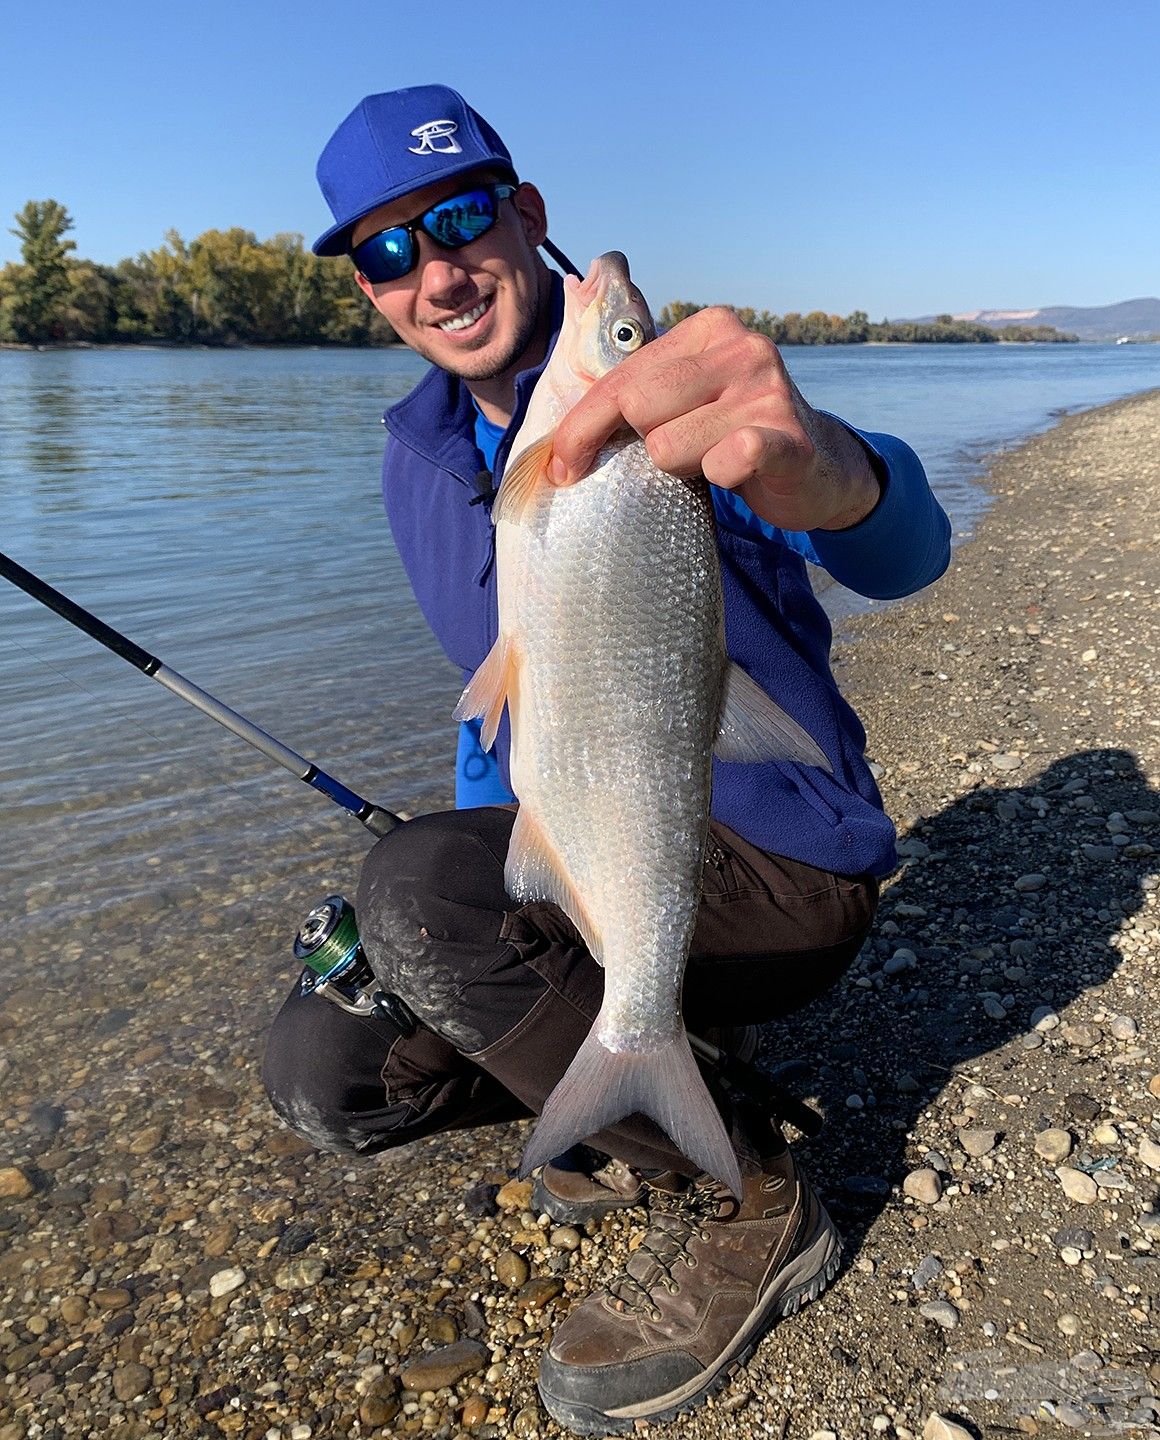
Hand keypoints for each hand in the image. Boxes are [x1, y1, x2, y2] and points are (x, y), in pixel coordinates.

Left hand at [547, 307, 879, 531]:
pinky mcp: (787, 438)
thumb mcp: (687, 396)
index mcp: (708, 328)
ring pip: (668, 445)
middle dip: (639, 445)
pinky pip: (725, 462)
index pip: (619, 378)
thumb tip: (555, 430)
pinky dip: (721, 476)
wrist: (816, 467)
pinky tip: (739, 471)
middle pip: (637, 406)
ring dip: (680, 468)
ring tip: (712, 461)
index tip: (561, 465)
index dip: (580, 427)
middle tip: (672, 458)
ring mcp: (768, 391)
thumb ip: (636, 390)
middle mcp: (742, 348)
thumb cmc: (731, 435)